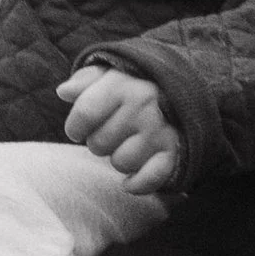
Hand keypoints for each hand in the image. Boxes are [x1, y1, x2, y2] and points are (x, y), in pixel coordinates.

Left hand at [57, 66, 181, 191]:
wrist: (190, 88)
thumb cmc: (140, 83)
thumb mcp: (113, 72)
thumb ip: (86, 79)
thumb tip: (63, 92)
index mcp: (123, 84)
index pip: (84, 114)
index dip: (74, 126)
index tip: (78, 129)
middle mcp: (142, 107)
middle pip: (97, 144)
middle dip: (99, 142)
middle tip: (112, 132)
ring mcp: (160, 131)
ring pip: (120, 163)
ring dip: (119, 158)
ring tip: (129, 144)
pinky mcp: (175, 152)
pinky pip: (148, 180)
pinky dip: (137, 183)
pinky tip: (131, 179)